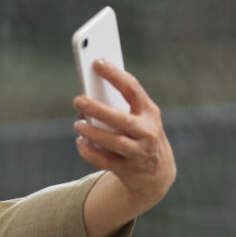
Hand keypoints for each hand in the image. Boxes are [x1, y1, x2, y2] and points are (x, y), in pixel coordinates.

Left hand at [75, 59, 175, 236]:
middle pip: (121, 119)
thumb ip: (118, 107)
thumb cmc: (140, 135)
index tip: (97, 62)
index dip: (114, 74)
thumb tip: (87, 97)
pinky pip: (104, 161)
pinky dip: (89, 151)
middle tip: (78, 100)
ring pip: (113, 142)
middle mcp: (148, 132)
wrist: (157, 174)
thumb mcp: (139, 118)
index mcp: (150, 112)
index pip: (132, 89)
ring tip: (78, 124)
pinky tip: (81, 142)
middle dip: (98, 109)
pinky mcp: (128, 170)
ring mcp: (139, 153)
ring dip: (92, 133)